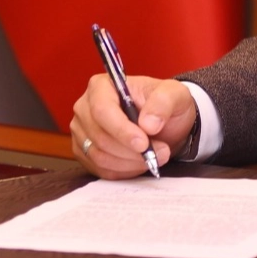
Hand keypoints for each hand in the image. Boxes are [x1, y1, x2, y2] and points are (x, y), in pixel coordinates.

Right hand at [70, 73, 196, 178]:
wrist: (163, 122)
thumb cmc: (164, 104)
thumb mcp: (174, 94)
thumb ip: (163, 103)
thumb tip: (148, 124)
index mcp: (102, 86)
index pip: (102, 110)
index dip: (121, 130)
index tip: (143, 143)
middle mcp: (85, 107)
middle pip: (100, 136)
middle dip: (131, 150)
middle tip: (160, 152)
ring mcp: (82, 131)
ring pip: (99, 156)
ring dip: (130, 162)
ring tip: (153, 157)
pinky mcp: (84, 152)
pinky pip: (99, 169)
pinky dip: (123, 170)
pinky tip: (139, 163)